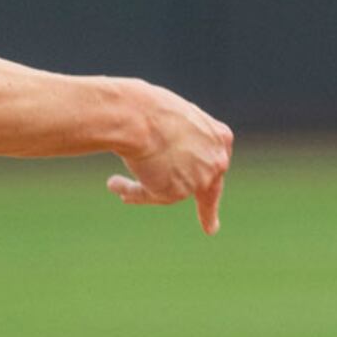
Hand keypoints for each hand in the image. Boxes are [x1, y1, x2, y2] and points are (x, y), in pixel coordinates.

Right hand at [106, 80, 235, 234]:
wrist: (137, 116)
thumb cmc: (148, 108)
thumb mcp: (169, 118)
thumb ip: (174, 139)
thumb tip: (159, 166)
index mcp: (219, 137)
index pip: (218, 162)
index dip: (214, 178)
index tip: (222, 201)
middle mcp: (216, 160)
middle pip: (206, 186)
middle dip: (207, 209)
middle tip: (212, 228)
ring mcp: (198, 179)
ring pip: (169, 189)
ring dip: (145, 188)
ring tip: (115, 182)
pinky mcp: (176, 193)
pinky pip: (149, 195)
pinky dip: (131, 191)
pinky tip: (114, 184)